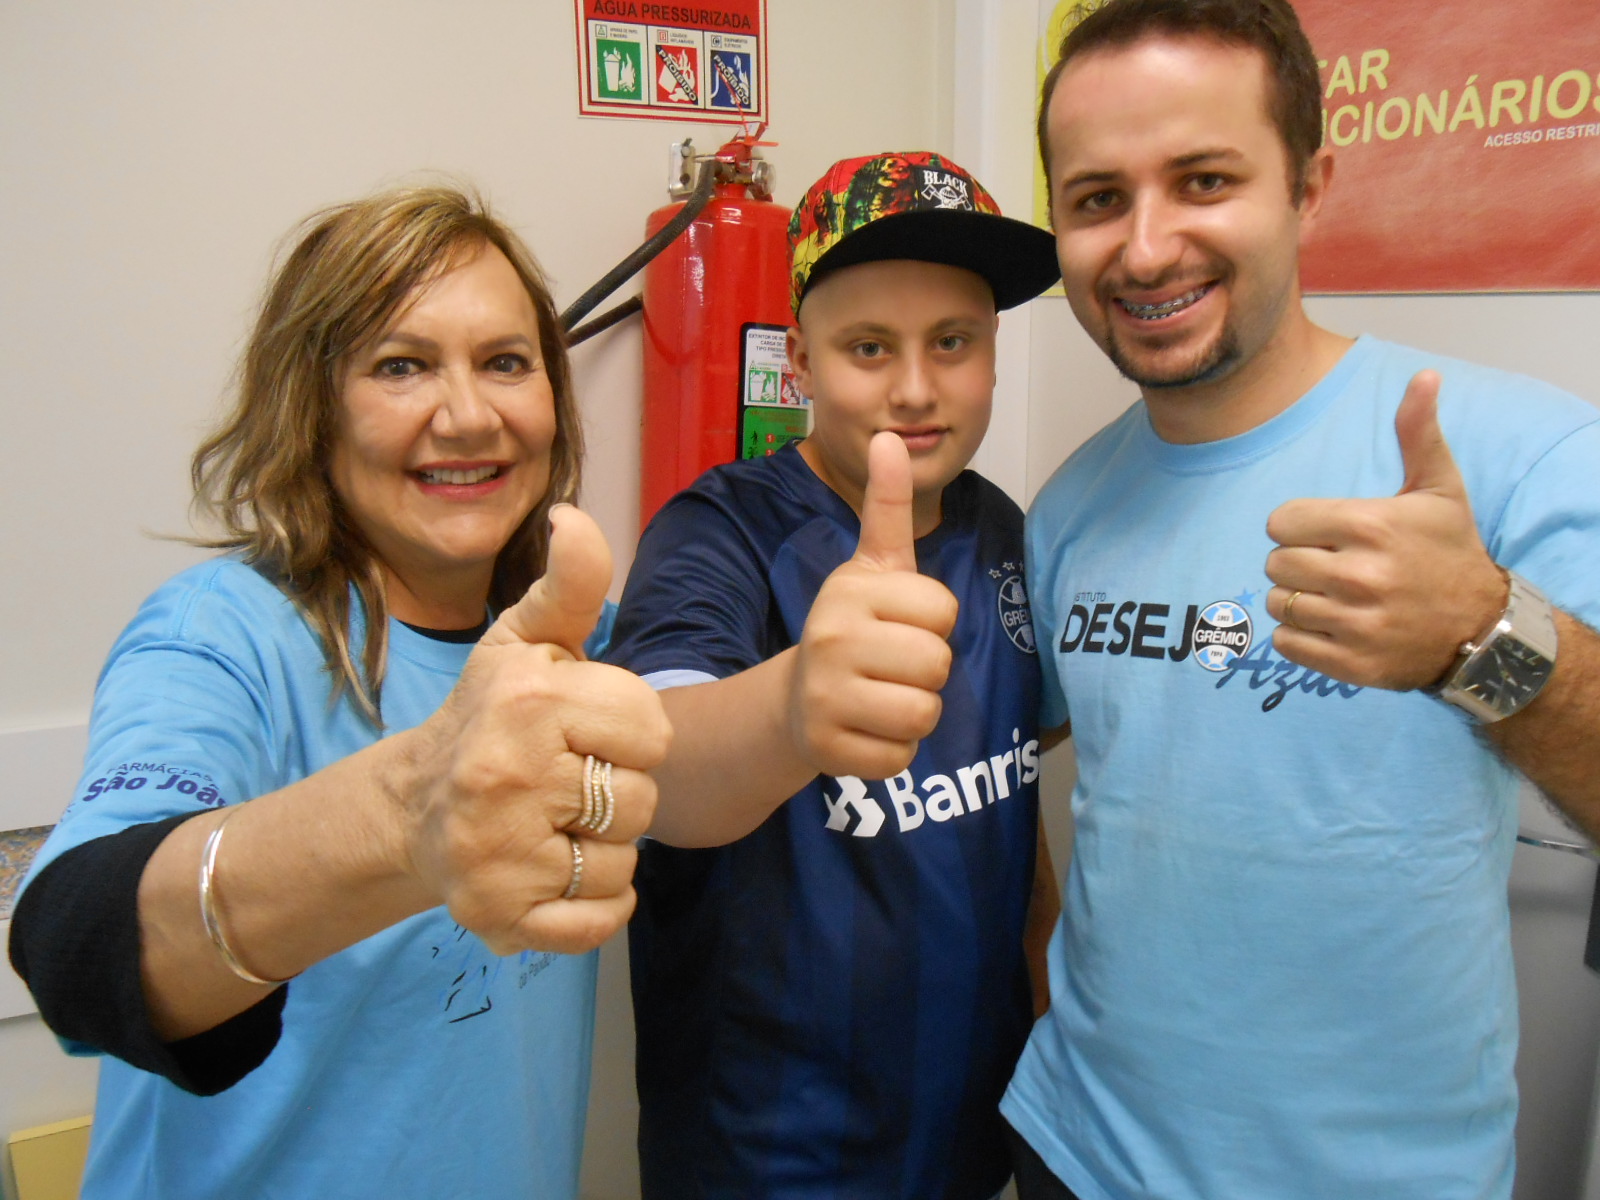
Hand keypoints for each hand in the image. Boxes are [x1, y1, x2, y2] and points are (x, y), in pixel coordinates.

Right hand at [401, 504, 670, 954]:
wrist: (413, 807)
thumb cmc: (491, 715)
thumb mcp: (526, 641)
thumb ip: (569, 584)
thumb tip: (576, 516)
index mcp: (529, 699)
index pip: (653, 729)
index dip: (629, 734)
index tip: (584, 732)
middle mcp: (509, 773)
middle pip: (641, 801)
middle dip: (616, 794)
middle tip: (566, 783)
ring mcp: (500, 851)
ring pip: (622, 864)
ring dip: (602, 850)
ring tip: (555, 825)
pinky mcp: (499, 915)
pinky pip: (600, 921)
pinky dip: (593, 908)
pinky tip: (557, 873)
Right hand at [790, 431, 958, 777]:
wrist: (793, 700)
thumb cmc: (851, 628)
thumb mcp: (871, 566)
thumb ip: (887, 506)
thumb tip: (891, 436)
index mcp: (851, 590)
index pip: (944, 611)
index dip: (933, 622)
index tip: (899, 622)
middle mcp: (831, 639)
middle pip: (937, 664)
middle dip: (926, 671)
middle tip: (889, 666)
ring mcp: (825, 697)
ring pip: (923, 714)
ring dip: (913, 714)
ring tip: (881, 698)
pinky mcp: (826, 750)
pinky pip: (901, 758)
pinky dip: (893, 752)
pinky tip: (865, 731)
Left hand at [1264, 370, 1505, 689]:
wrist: (1482, 629)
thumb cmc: (1450, 551)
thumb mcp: (1440, 489)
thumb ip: (1418, 433)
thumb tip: (1424, 377)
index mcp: (1370, 526)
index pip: (1280, 522)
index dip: (1297, 526)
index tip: (1325, 533)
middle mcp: (1360, 576)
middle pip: (1275, 563)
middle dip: (1295, 562)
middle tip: (1329, 566)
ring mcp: (1356, 624)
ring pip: (1278, 603)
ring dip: (1296, 599)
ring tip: (1332, 596)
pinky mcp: (1351, 665)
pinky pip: (1285, 643)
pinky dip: (1299, 636)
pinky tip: (1331, 625)